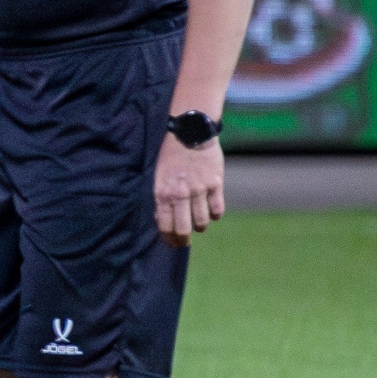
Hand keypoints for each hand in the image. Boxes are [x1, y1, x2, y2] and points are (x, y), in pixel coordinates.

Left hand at [154, 133, 224, 247]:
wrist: (191, 134)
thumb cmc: (171, 156)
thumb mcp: (159, 177)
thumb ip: (162, 197)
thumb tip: (163, 219)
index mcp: (163, 193)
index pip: (165, 225)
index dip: (169, 239)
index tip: (173, 243)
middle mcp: (180, 194)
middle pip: (183, 228)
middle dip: (184, 240)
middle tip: (185, 242)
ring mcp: (199, 190)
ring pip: (202, 221)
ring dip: (200, 226)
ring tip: (199, 225)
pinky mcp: (216, 184)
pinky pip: (217, 209)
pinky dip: (215, 215)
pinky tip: (212, 213)